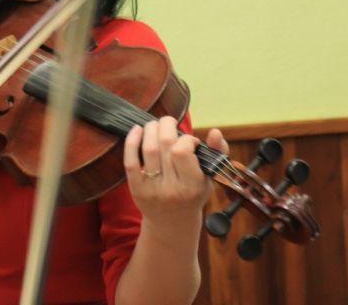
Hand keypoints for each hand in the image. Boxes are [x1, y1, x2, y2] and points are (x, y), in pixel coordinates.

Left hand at [123, 118, 228, 235]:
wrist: (172, 224)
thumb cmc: (194, 196)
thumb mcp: (210, 178)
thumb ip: (217, 153)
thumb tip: (215, 131)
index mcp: (192, 186)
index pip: (183, 151)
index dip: (186, 138)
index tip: (190, 141)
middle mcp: (171, 189)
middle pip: (164, 144)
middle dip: (166, 125)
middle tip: (170, 123)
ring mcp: (151, 189)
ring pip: (148, 148)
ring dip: (151, 128)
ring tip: (156, 125)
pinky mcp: (136, 189)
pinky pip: (130, 161)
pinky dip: (131, 141)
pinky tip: (137, 129)